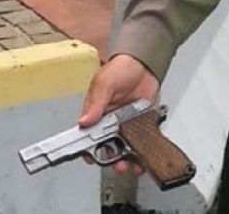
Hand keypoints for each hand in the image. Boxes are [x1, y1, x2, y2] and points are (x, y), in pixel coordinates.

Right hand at [79, 54, 160, 175]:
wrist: (144, 63)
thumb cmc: (120, 68)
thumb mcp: (104, 83)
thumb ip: (96, 102)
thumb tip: (84, 121)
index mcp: (96, 113)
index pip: (88, 135)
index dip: (89, 150)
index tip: (92, 159)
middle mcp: (110, 121)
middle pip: (108, 146)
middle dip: (112, 159)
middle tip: (118, 165)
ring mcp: (126, 124)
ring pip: (125, 147)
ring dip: (128, 158)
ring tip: (133, 165)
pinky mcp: (142, 124)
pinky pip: (141, 141)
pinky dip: (143, 151)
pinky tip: (144, 157)